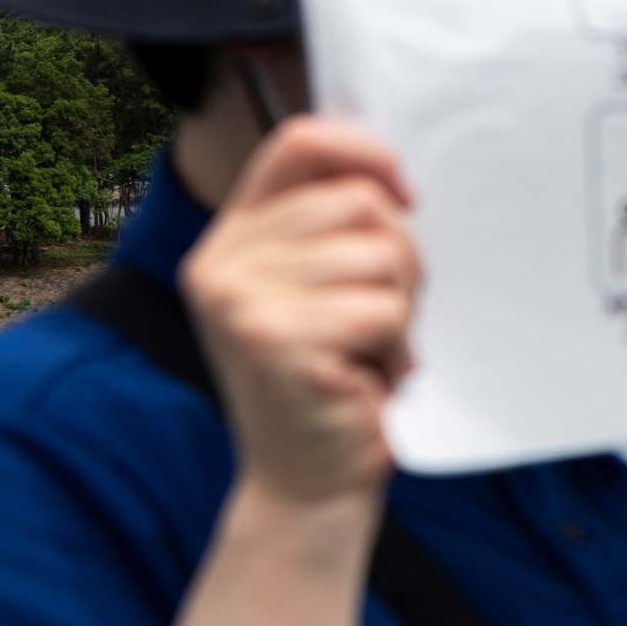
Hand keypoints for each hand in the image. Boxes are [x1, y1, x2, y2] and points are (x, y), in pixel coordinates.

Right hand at [180, 119, 421, 509]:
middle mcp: (221, 261)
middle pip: (359, 202)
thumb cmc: (334, 379)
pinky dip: (396, 349)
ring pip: (381, 256)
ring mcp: (240, 300)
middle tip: (381, 318)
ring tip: (368, 353)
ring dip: (400, 310)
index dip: (366, 153)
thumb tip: (392, 179)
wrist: (308, 483)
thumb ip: (336, 228)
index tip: (405, 198)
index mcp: (232, 236)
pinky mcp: (274, 340)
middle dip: (400, 260)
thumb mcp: (324, 289)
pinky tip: (368, 380)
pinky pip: (383, 311)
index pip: (300, 142)